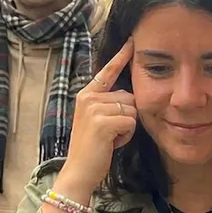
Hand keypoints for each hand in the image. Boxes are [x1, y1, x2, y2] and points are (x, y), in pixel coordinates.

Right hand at [57, 40, 136, 192]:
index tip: (132, 41)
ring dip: (127, 128)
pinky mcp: (102, 122)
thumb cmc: (92, 148)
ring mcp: (94, 109)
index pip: (107, 71)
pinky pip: (131, 122)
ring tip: (110, 138)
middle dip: (127, 116)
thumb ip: (108, 104)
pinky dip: (127, 136)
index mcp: (86, 94)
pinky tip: (112, 143)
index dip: (121, 56)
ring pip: (132, 109)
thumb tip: (130, 95)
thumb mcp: (97, 120)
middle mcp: (88, 97)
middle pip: (129, 96)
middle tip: (109, 133)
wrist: (79, 171)